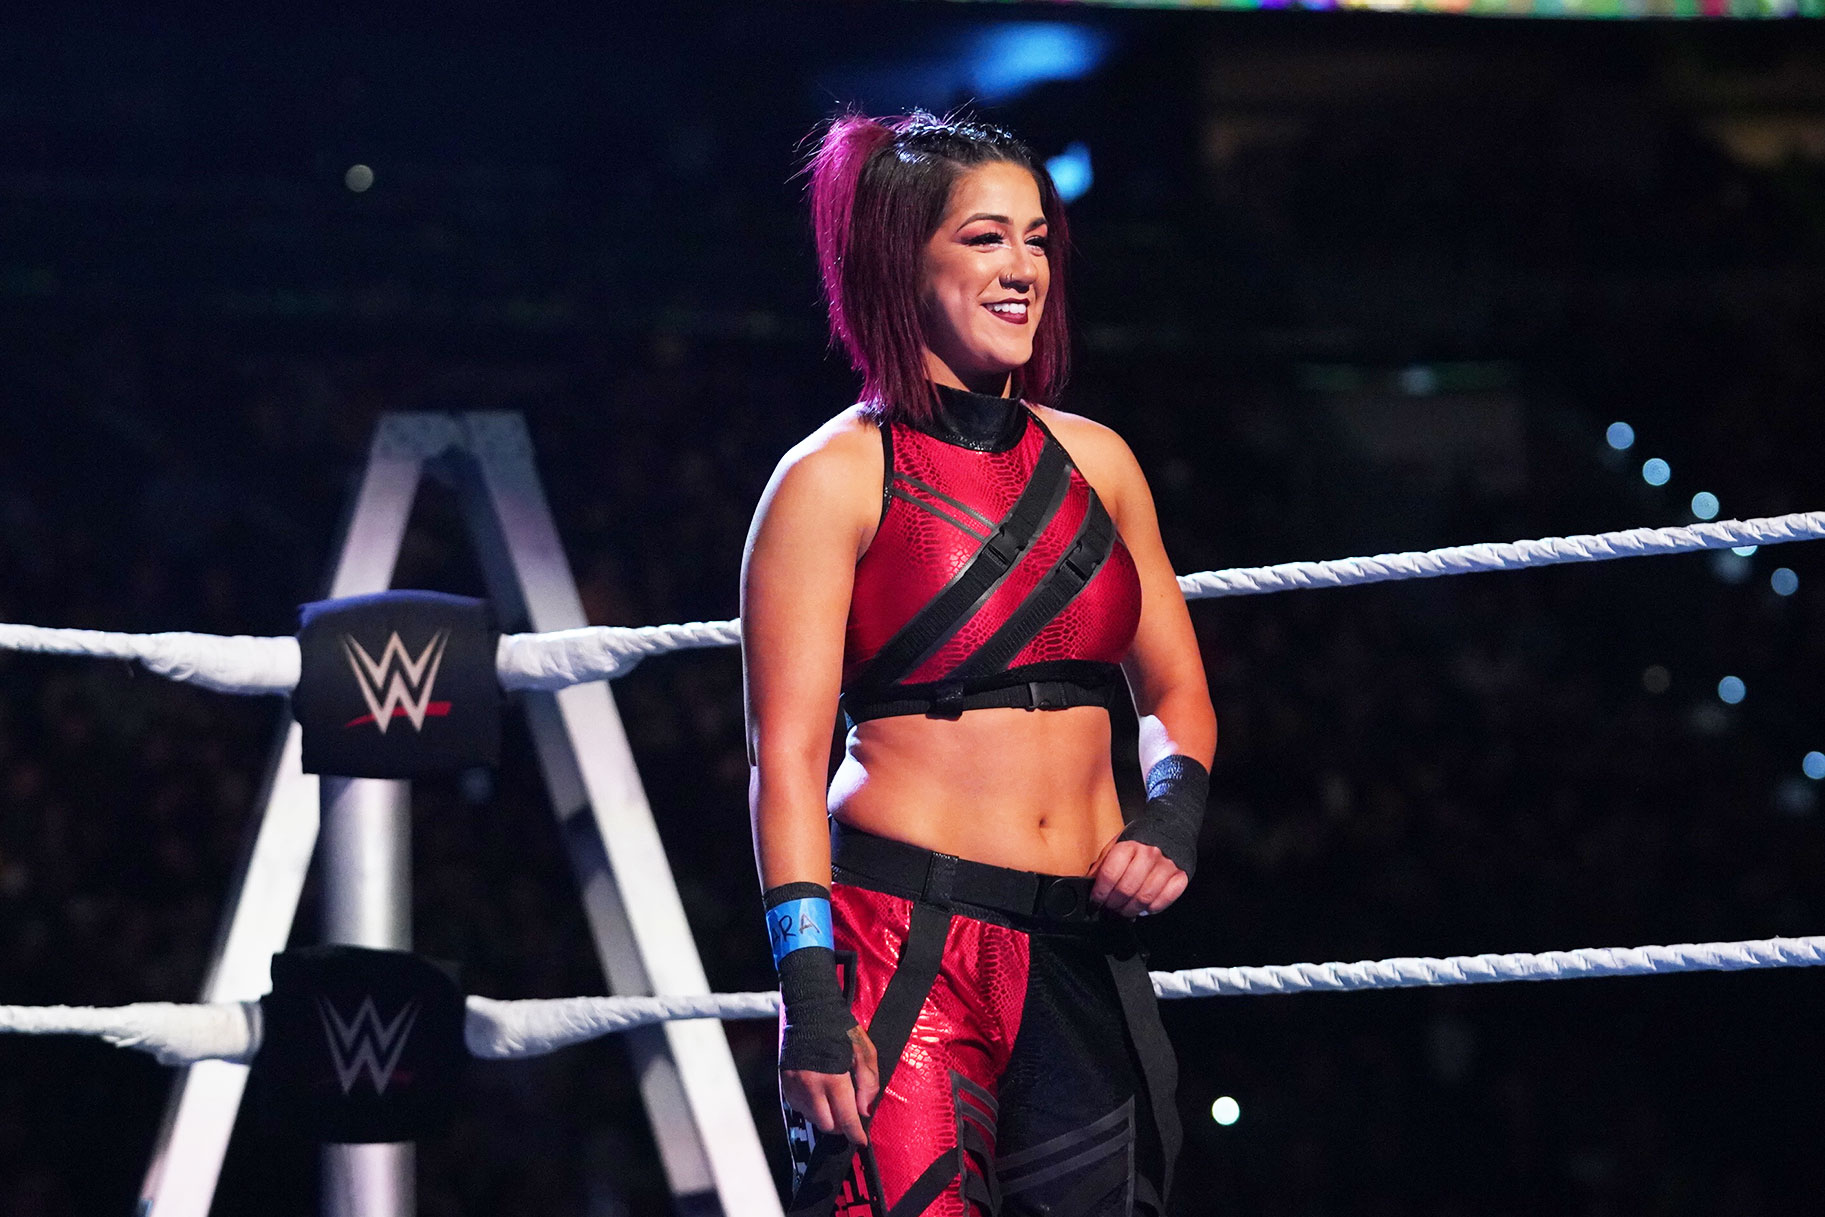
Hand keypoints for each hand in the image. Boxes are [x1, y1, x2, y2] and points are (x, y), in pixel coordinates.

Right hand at [781, 1024, 879, 1144]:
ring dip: (825, 1116)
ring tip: (833, 1099)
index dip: (855, 1134)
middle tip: (849, 1113)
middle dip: (840, 1125)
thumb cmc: (840, 1029)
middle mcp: (810, 1086)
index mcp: (833, 1078)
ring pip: (812, 1119)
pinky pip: (799, 1108)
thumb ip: (868, 1083)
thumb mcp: (864, 1051)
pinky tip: (819, 1093)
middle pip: (827, 1125)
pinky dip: (811, 1108)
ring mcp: (795, 1086)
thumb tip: (864, 1110)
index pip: (845, 1118)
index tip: (861, 1141)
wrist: (808, 1011)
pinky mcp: (784, 1084)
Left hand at [1088, 838, 1188, 917]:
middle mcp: (1149, 854)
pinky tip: (1144, 907)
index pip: (1109, 874)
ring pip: (1144, 898)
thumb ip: (1103, 864)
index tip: (1095, 902)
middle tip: (1109, 909)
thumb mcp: (1116, 844)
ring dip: (1130, 910)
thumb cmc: (1140, 839)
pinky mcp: (1180, 875)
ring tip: (1123, 911)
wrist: (1171, 827)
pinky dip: (1152, 909)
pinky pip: (1164, 900)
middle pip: (1126, 890)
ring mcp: (1167, 866)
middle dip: (1113, 905)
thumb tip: (1089, 884)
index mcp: (1129, 845)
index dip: (1099, 893)